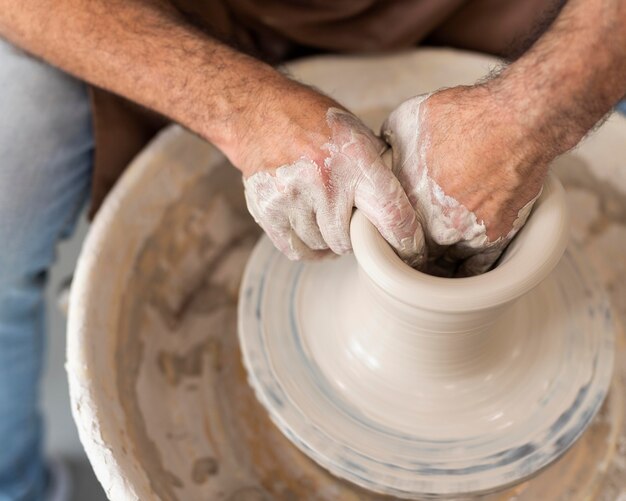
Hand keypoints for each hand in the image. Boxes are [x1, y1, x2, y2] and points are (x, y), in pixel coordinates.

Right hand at [238, 79, 423, 264]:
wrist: (259, 113)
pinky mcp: (267, 210)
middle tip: (349, 217)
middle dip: (353, 235)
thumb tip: (405, 205)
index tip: (410, 249)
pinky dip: (308, 248)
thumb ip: (377, 169)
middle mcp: (323, 181)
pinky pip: (297, 250)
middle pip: (349, 240)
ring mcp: (291, 198)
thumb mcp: (356, 134)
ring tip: (325, 214)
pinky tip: (311, 231)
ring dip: (328, 239)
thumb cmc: (313, 122)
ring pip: (322, 247)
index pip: (390, 214)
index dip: (405, 239)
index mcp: (354, 160)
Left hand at [382, 85, 548, 276]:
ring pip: (447, 260)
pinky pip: (478, 266)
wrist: (516, 120)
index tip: (395, 234)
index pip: (391, 234)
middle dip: (416, 249)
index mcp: (407, 202)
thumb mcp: (406, 119)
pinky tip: (464, 267)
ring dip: (442, 260)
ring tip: (439, 259)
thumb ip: (388, 142)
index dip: (392, 234)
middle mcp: (435, 225)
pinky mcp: (498, 236)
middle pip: (419, 250)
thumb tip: (383, 152)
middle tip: (416, 249)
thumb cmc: (462, 116)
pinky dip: (470, 268)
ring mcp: (467, 234)